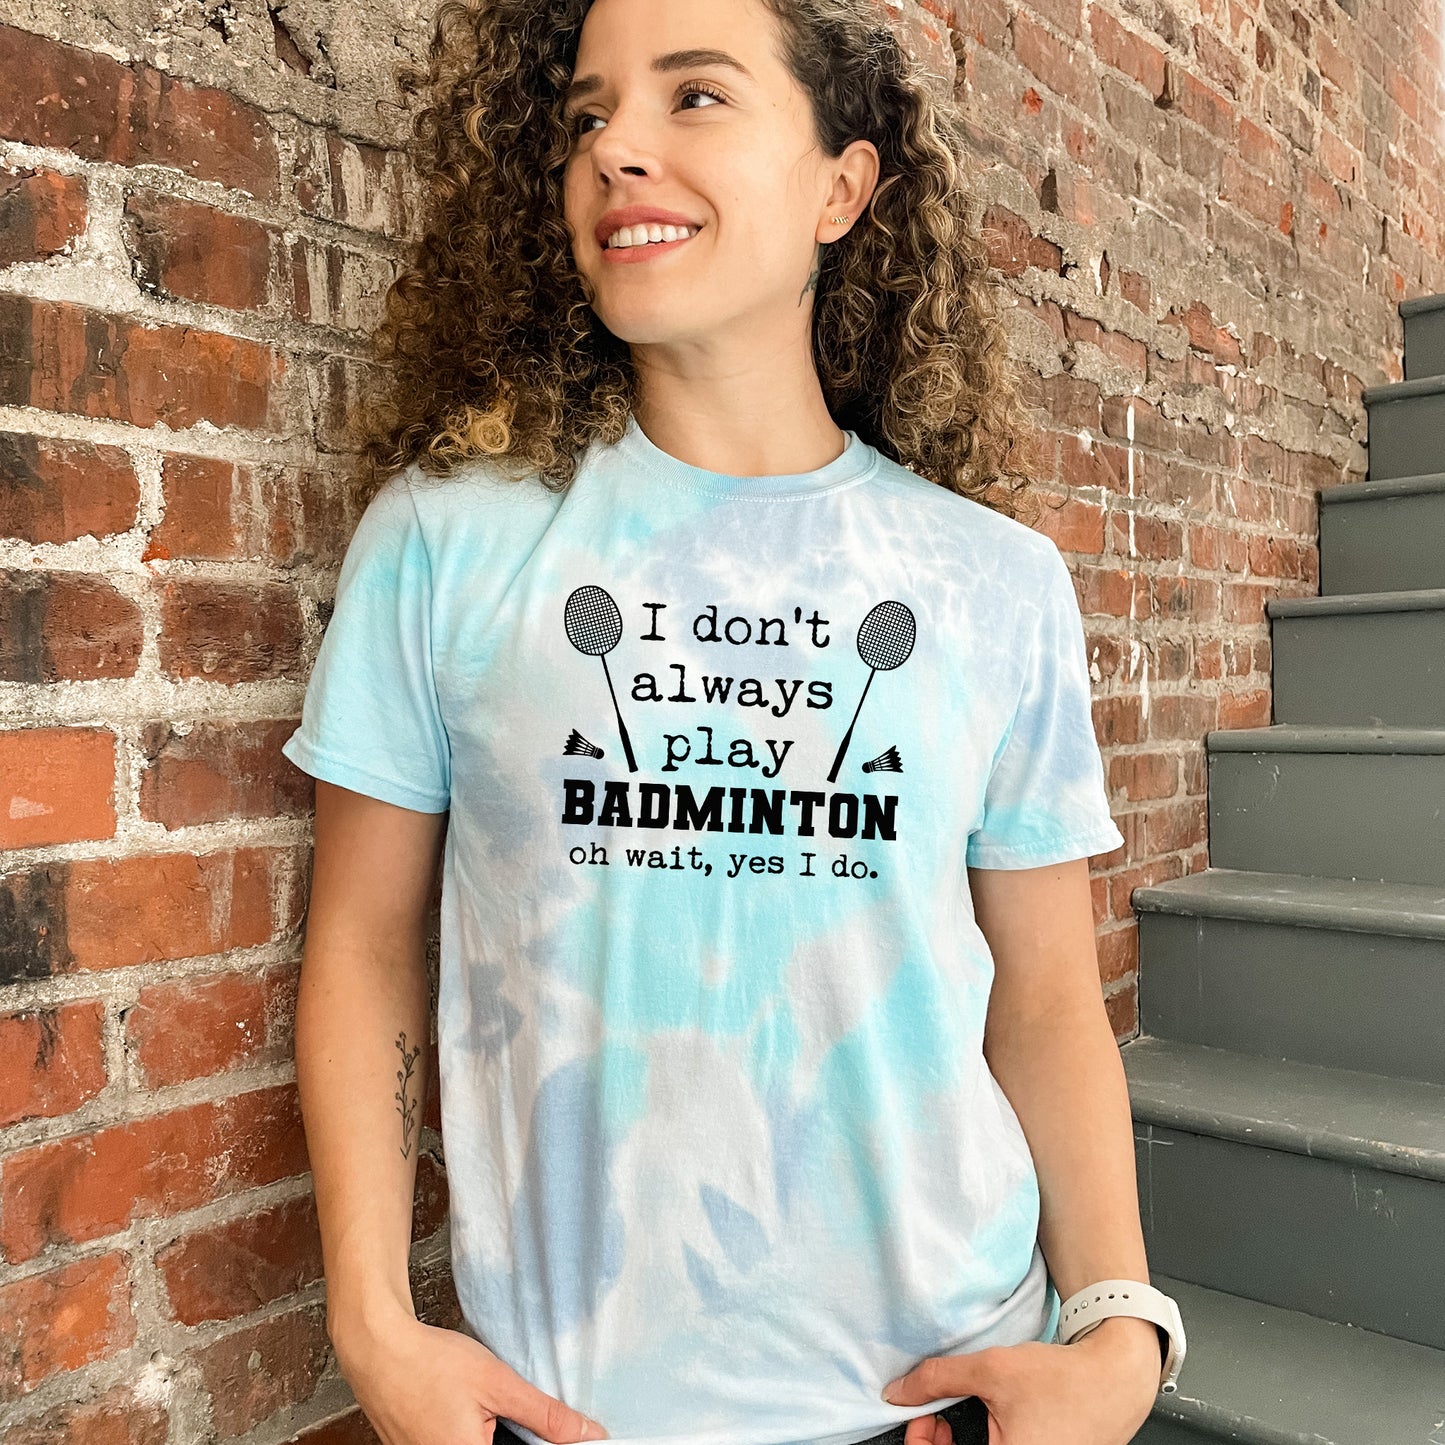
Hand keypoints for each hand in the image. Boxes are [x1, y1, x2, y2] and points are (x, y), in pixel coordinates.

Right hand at [331, 1304, 608, 1444]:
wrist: (378, 1348)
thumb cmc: (431, 1363)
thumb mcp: (498, 1384)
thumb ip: (545, 1415)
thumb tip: (590, 1434)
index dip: (538, 1441)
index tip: (545, 1428)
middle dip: (516, 1436)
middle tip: (504, 1407)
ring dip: (495, 1433)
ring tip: (482, 1405)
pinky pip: (457, 1444)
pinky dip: (470, 1431)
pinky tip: (467, 1408)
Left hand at [880, 1315, 1161, 1444]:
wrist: (1115, 1379)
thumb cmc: (1064, 1379)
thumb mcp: (992, 1369)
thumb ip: (938, 1380)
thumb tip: (899, 1392)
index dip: (920, 1444)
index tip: (918, 1419)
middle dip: (938, 1442)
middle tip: (933, 1413)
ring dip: (959, 1443)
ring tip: (955, 1412)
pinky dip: (983, 1443)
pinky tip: (980, 1422)